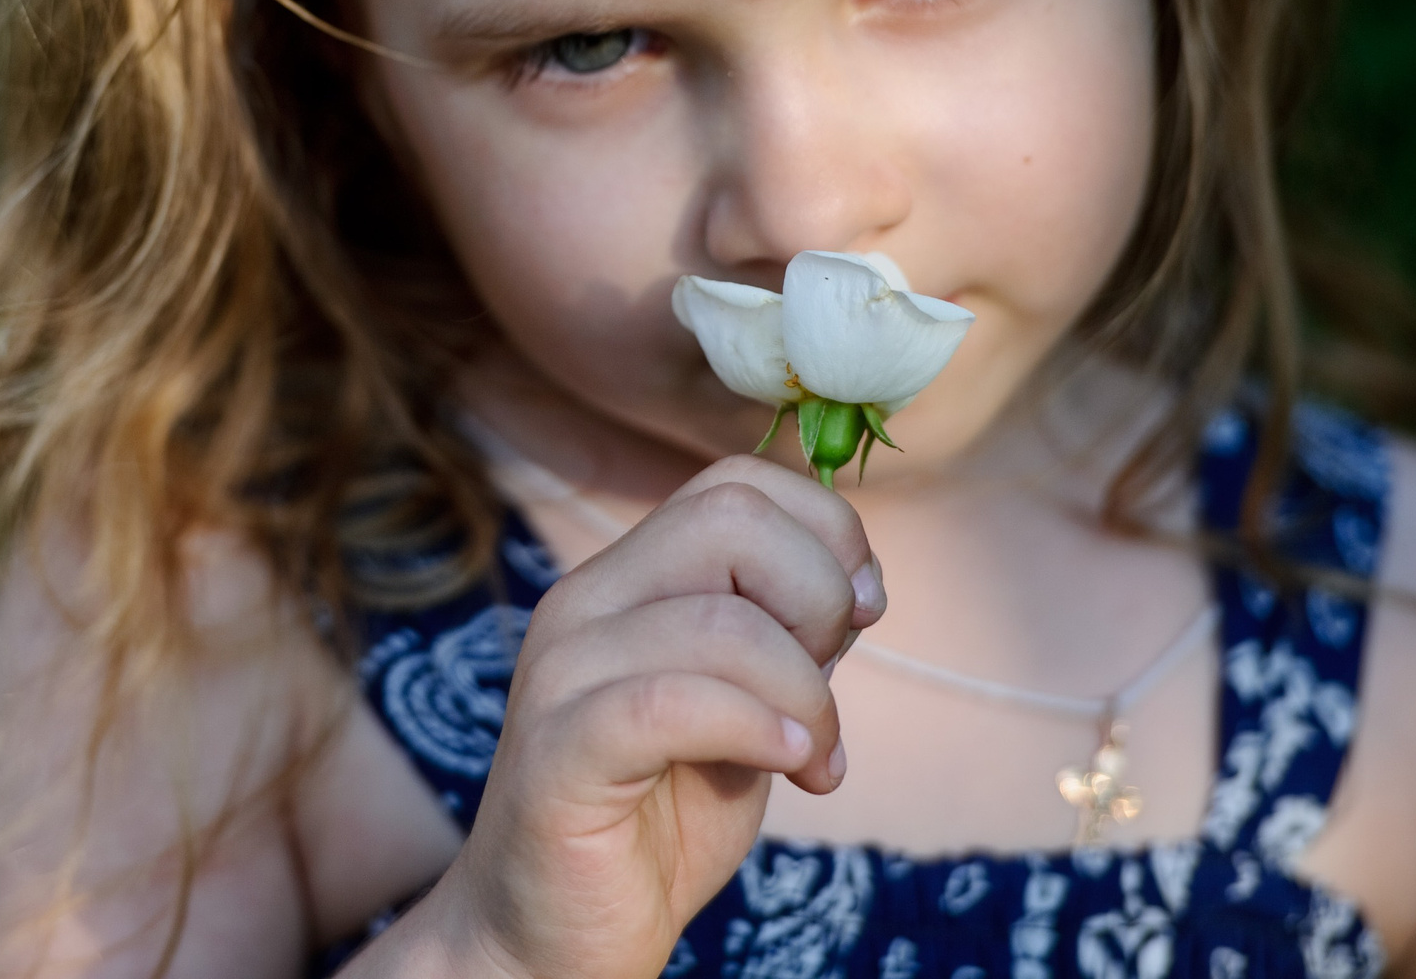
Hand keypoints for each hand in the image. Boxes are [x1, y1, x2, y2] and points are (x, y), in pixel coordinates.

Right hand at [367, 456, 884, 978]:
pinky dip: (759, 728)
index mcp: (626, 578)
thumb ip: (784, 637)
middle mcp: (584, 601)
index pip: (736, 482)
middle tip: (825, 690)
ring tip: (812, 761)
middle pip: (731, 521)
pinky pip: (676, 701)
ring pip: (722, 621)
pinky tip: (792, 767)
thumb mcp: (745, 706)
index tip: (860, 615)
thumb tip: (858, 579)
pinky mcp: (560, 751)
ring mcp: (562, 671)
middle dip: (819, 600)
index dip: (825, 531)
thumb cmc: (657, 818)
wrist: (555, 934)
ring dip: (806, 696)